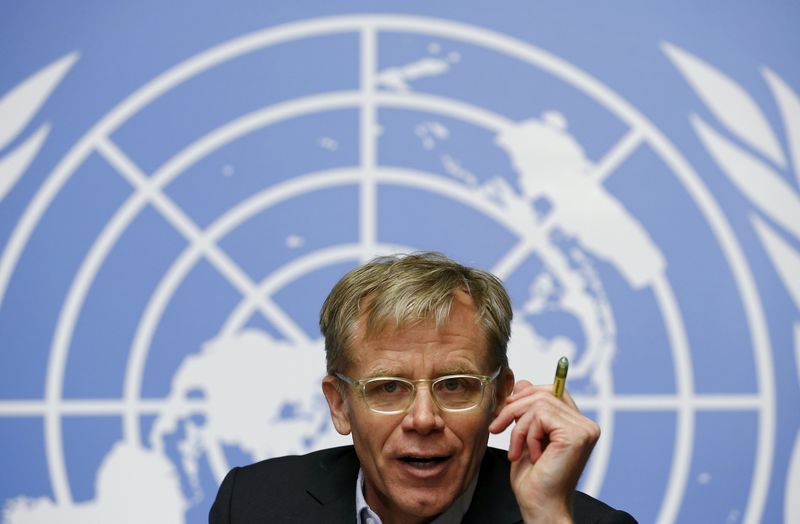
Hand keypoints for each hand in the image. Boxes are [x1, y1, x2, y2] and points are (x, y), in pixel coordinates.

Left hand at [489, 381, 599, 522]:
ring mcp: (584, 429)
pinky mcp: (576, 435)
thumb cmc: (534, 477)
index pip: (552, 390)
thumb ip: (528, 409)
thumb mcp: (526, 434)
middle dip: (514, 408)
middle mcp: (585, 424)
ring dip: (518, 426)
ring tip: (515, 449)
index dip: (526, 395)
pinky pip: (540, 417)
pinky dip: (526, 434)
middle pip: (543, 393)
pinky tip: (530, 455)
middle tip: (497, 427)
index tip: (506, 411)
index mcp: (576, 423)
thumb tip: (522, 381)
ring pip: (538, 404)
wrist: (539, 506)